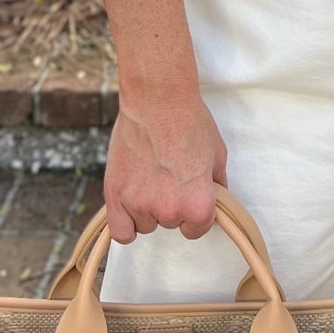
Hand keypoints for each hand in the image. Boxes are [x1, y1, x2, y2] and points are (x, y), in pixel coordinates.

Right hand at [102, 76, 228, 243]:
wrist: (158, 100)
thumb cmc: (190, 122)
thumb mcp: (218, 154)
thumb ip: (217, 185)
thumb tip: (216, 199)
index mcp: (199, 205)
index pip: (197, 228)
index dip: (194, 210)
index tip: (189, 193)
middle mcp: (170, 211)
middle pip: (169, 224)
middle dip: (170, 203)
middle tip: (167, 174)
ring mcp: (140, 204)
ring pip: (145, 224)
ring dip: (146, 208)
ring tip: (148, 176)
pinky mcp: (115, 195)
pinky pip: (120, 232)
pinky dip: (125, 223)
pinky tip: (130, 207)